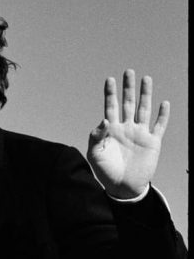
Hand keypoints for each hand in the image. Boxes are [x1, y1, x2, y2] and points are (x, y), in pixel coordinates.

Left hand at [87, 70, 169, 198]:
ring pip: (144, 109)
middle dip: (128, 88)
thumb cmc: (106, 171)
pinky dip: (162, 115)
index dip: (110, 93)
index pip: (110, 106)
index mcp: (111, 129)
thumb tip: (105, 120)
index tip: (110, 79)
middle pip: (128, 103)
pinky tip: (163, 103)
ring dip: (145, 94)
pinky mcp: (152, 142)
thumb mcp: (94, 154)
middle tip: (129, 71)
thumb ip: (96, 136)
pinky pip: (159, 126)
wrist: (122, 187)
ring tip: (146, 79)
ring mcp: (140, 134)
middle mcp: (126, 128)